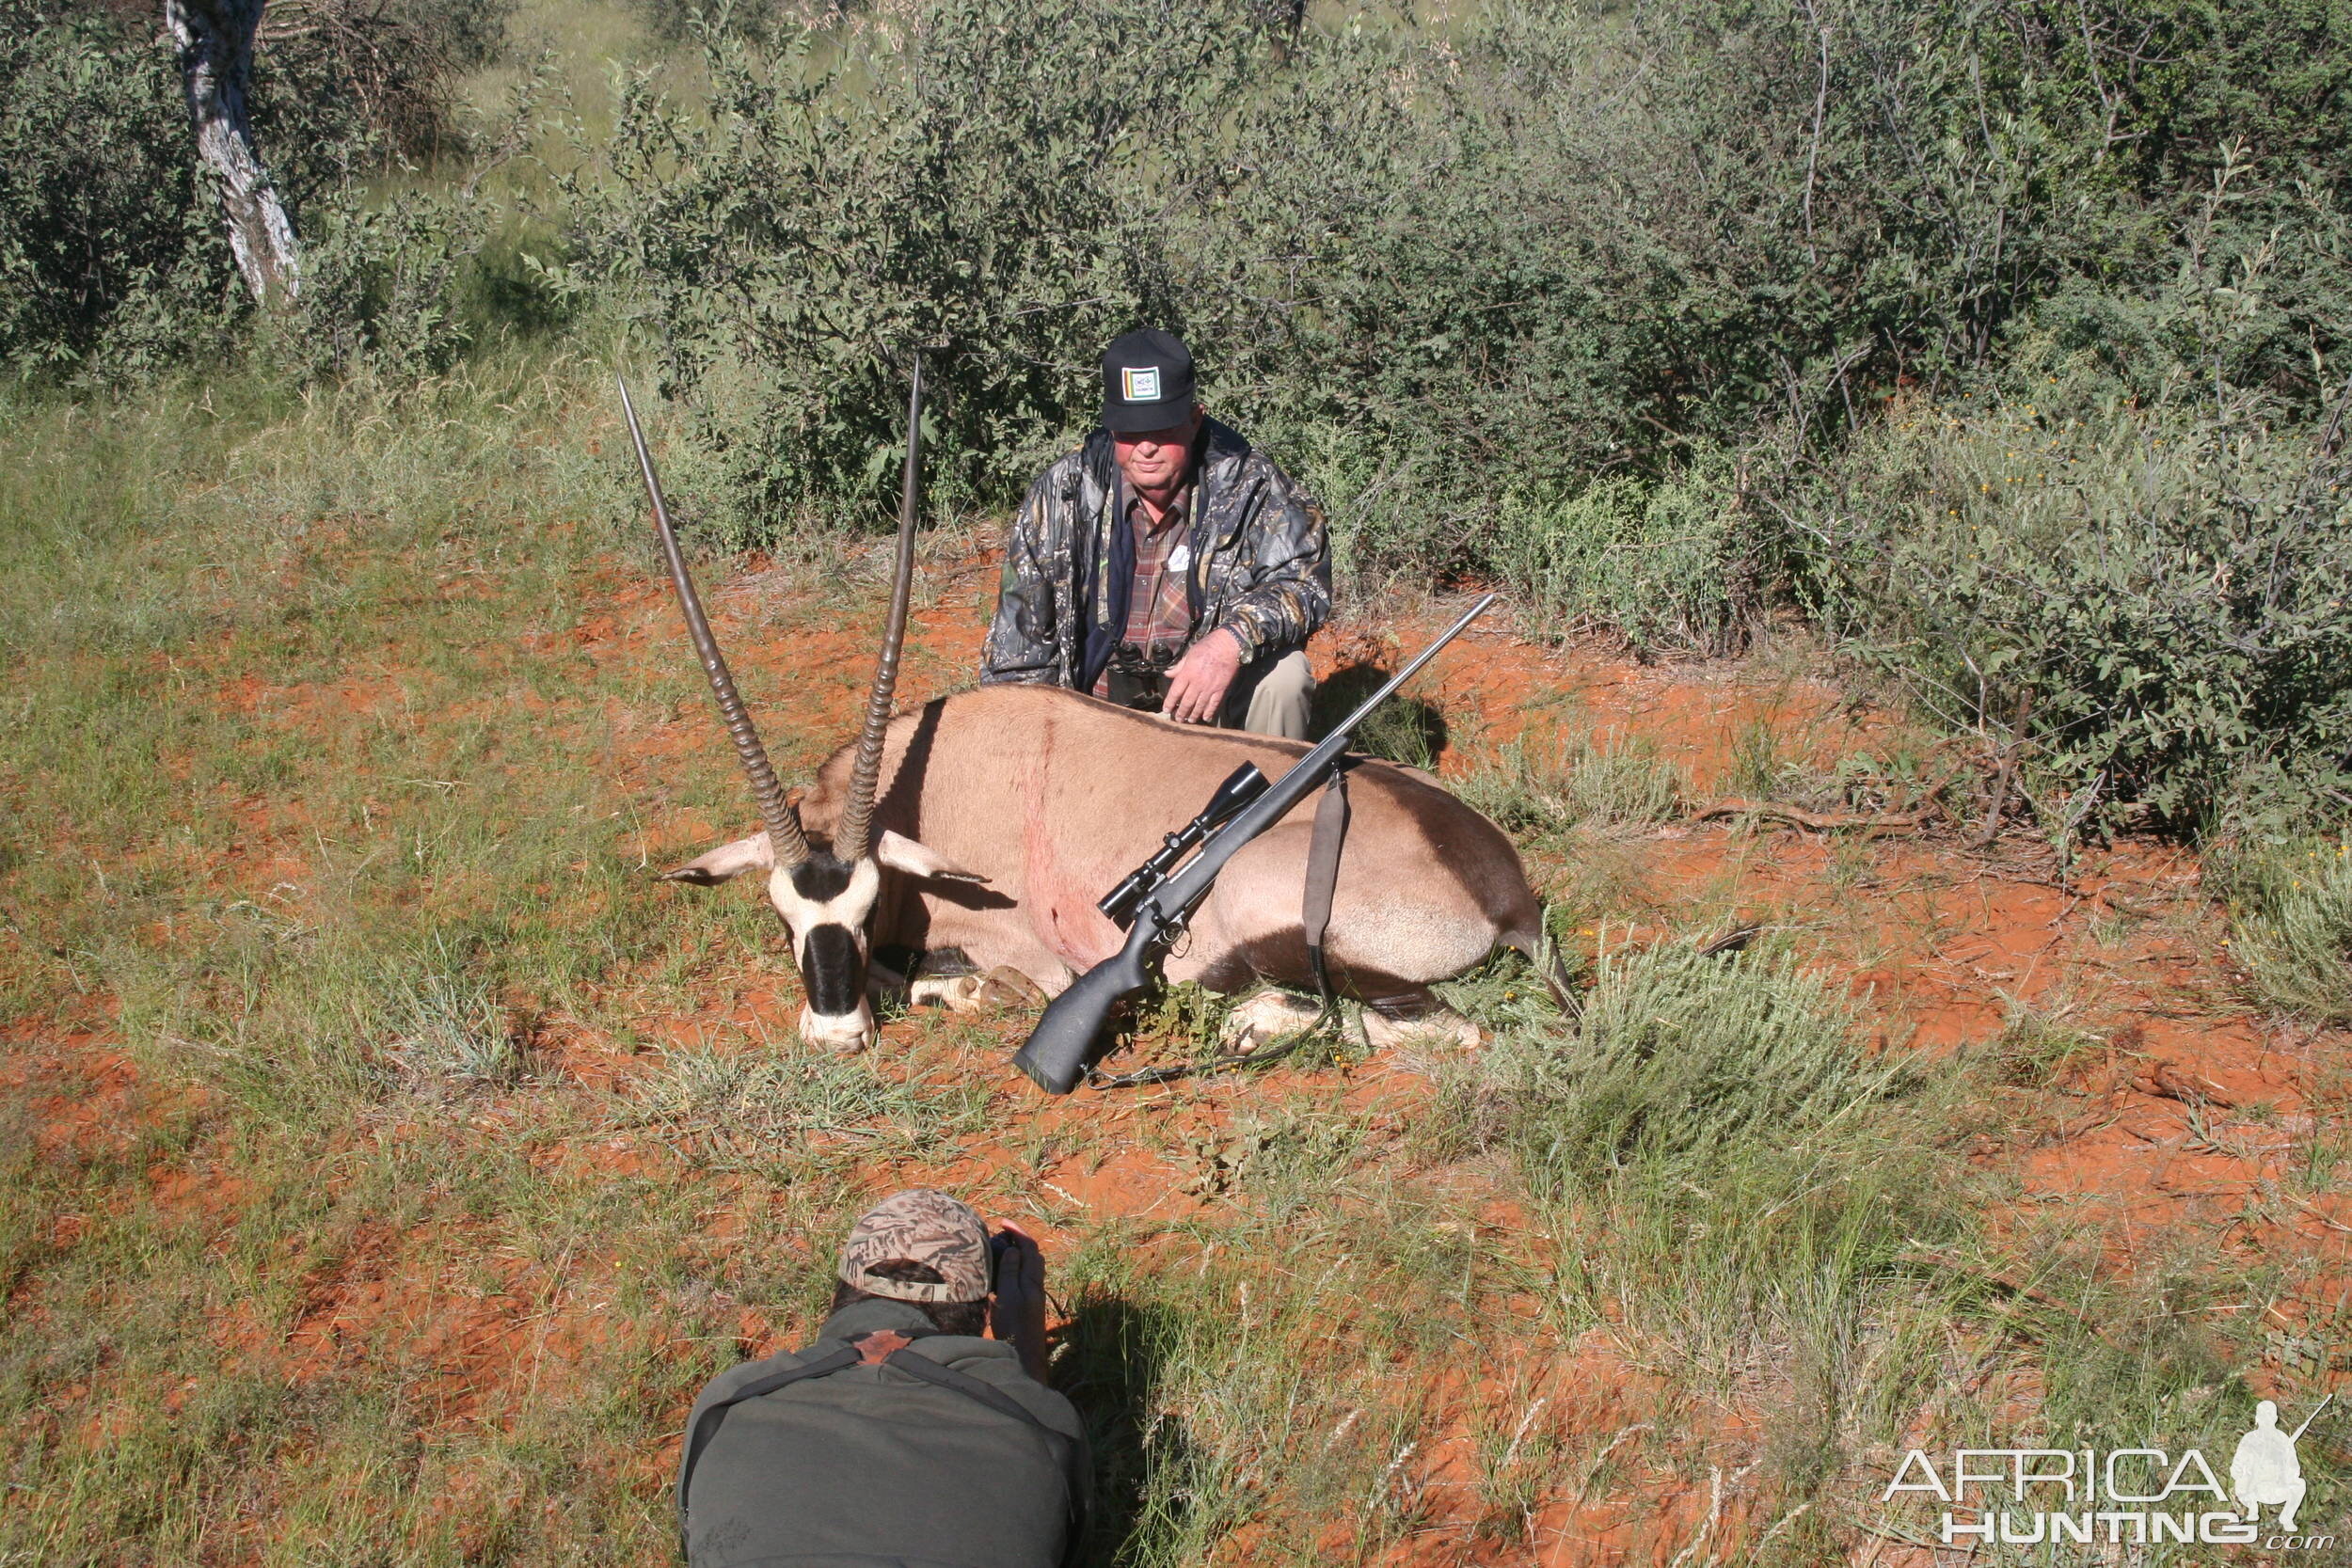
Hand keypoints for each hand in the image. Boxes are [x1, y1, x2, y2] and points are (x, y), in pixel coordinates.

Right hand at [988, 1222, 1049, 1380]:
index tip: (1002, 1222)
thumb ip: (1011, 1272)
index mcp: (1033, 1281)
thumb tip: (1013, 1249)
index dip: (1018, 1232)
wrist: (1023, 1358)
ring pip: (1028, 1268)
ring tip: (998, 1250)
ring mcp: (1033, 1297)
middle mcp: (1036, 1286)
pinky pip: (1022, 1280)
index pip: (1029, 1248)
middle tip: (1000, 1234)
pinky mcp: (1027, 1307)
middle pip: (1032, 1256)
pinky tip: (1000, 1276)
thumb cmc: (1014, 1328)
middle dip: (1019, 1241)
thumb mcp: (1008, 1297)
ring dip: (1017, 1255)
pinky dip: (1013, 1270)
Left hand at [1161, 629, 1243, 724]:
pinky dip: (1209, 712)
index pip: (1175, 692)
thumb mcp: (1189, 654)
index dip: (1170, 702)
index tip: (1166, 710)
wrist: (1229, 645)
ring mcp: (1210, 687)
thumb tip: (1168, 673)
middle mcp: (1197, 683)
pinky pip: (1213, 704)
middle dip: (1181, 712)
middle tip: (1177, 719)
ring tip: (1189, 721)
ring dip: (1193, 715)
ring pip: (1199, 705)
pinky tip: (1205, 718)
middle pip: (1186, 702)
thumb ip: (1179, 667)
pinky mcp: (1220, 689)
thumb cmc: (1208, 646)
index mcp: (1188, 673)